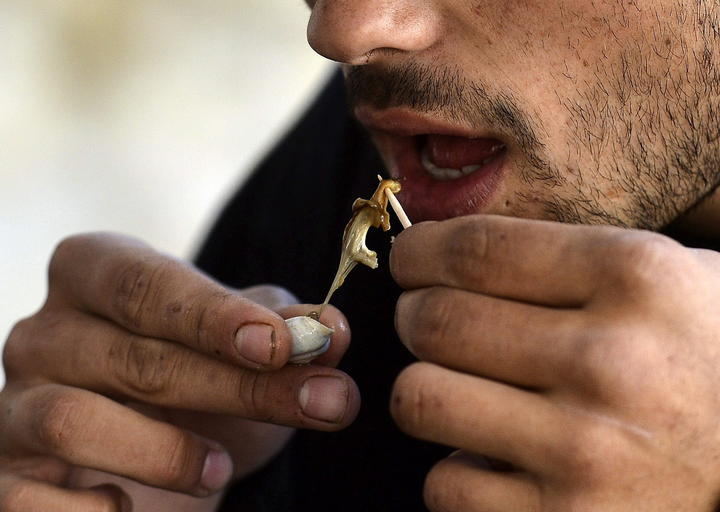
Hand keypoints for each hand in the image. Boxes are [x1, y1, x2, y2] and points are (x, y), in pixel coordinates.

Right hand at [0, 233, 358, 510]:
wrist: (143, 443)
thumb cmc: (199, 380)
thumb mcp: (249, 347)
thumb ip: (290, 334)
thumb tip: (334, 331)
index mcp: (94, 274)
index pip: (146, 284)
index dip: (214, 315)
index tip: (280, 346)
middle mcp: (44, 332)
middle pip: (136, 357)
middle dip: (237, 387)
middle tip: (323, 404)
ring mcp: (16, 404)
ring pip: (77, 422)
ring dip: (164, 452)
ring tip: (221, 470)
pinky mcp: (5, 476)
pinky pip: (28, 500)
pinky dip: (90, 510)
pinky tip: (129, 507)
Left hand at [389, 215, 719, 511]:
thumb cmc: (712, 356)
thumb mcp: (667, 276)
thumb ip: (563, 258)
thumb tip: (448, 253)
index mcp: (634, 278)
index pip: (474, 250)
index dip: (418, 251)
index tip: (410, 260)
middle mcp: (609, 362)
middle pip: (434, 322)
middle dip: (412, 314)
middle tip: (425, 318)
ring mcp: (587, 451)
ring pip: (420, 400)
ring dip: (424, 389)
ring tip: (457, 387)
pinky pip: (447, 487)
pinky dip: (455, 469)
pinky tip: (493, 454)